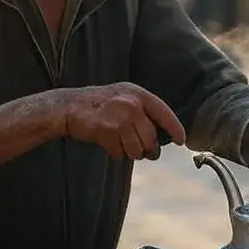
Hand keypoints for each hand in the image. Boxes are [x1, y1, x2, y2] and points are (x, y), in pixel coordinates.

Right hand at [60, 82, 185, 160]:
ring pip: (137, 149)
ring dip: (130, 153)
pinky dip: (116, 154)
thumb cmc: (97, 105)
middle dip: (148, 150)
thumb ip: (142, 112)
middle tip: (142, 152)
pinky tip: (108, 144)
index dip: (175, 128)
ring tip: (120, 144)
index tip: (181, 141)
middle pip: (151, 138)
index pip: (164, 112)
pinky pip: (121, 154)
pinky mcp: (108, 131)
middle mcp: (131, 104)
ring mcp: (120, 117)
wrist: (68, 108)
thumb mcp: (123, 98)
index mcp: (138, 94)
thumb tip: (159, 137)